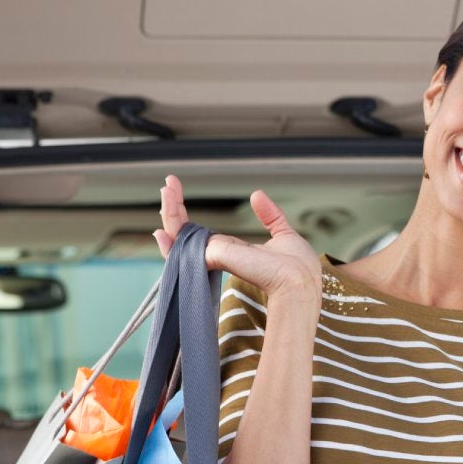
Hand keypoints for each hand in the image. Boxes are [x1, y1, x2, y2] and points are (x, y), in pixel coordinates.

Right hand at [154, 175, 321, 303]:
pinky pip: (181, 242)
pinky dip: (172, 222)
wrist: (298, 280)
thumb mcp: (283, 234)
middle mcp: (218, 255)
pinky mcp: (212, 256)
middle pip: (184, 233)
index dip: (187, 214)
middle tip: (169, 183)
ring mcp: (212, 256)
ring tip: (166, 186)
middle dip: (173, 208)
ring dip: (169, 210)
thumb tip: (257, 194)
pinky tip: (165, 206)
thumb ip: (269, 216)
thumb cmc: (296, 268)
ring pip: (178, 235)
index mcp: (232, 251)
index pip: (199, 234)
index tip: (179, 190)